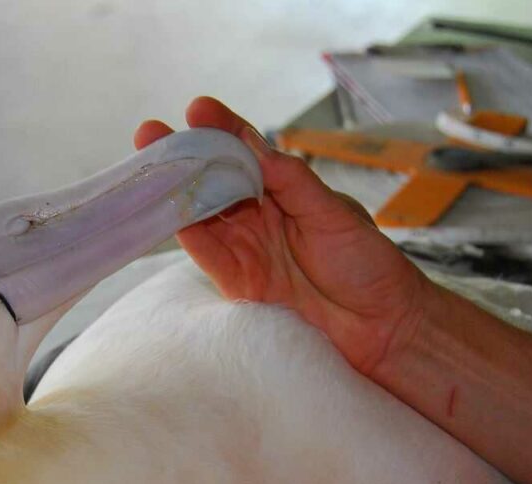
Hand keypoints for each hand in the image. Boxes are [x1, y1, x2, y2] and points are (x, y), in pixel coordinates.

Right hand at [135, 97, 432, 375]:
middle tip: (149, 133)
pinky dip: (185, 233)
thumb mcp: (331, 211)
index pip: (244, 153)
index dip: (221, 130)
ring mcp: (245, 248)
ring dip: (173, 192)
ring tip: (149, 168)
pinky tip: (168, 212)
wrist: (381, 326)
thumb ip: (288, 179)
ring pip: (200, 215)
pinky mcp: (238, 283)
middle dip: (181, 157)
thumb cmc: (367, 264)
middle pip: (211, 181)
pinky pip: (206, 255)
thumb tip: (248, 141)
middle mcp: (257, 216)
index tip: (198, 109)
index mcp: (283, 190)